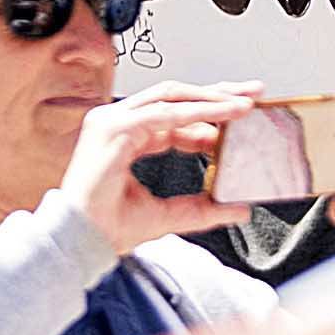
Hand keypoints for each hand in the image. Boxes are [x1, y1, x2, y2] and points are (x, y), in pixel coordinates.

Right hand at [63, 80, 260, 252]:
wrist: (80, 240)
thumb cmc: (107, 227)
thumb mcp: (168, 215)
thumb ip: (203, 209)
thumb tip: (238, 209)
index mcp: (126, 138)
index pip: (174, 115)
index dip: (210, 114)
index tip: (240, 119)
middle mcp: (118, 124)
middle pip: (175, 97)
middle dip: (217, 93)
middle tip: (253, 94)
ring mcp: (112, 122)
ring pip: (170, 96)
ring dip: (210, 98)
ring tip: (243, 105)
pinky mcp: (113, 127)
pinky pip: (162, 113)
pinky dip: (195, 112)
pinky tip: (220, 116)